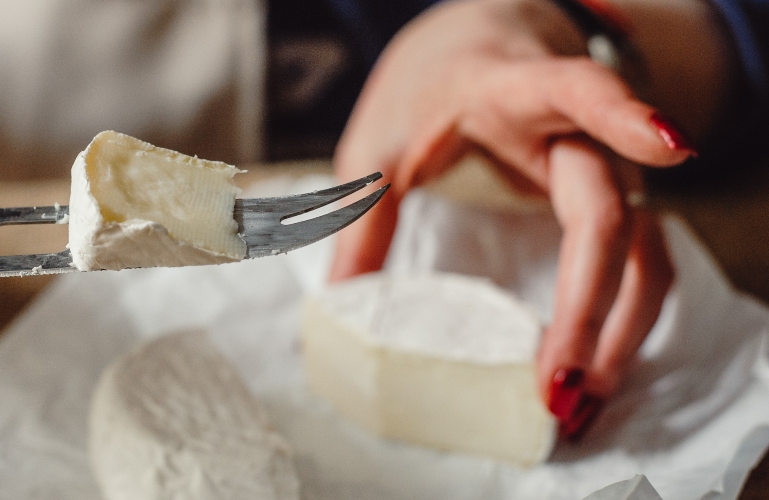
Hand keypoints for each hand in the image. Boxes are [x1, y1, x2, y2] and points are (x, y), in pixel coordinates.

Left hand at [331, 0, 724, 436]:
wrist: (479, 47)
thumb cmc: (431, 89)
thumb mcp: (382, 140)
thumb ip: (362, 213)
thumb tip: (336, 303)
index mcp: (513, 87)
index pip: (575, 90)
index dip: (623, 114)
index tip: (669, 145)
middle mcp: (576, 132)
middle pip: (608, 210)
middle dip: (590, 302)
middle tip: (557, 382)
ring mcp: (604, 169)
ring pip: (644, 250)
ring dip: (618, 331)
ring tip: (578, 403)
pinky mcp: (612, 203)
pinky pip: (638, 267)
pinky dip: (618, 324)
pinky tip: (591, 372)